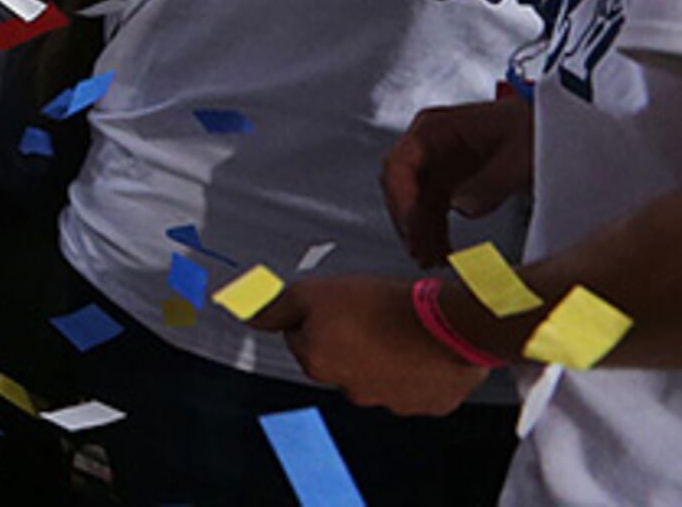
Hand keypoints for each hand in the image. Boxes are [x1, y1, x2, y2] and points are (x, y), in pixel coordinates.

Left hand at [259, 277, 487, 417]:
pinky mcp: (427, 404)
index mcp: (318, 362)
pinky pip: (415, 385)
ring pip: (377, 375)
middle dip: (349, 339)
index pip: (302, 338)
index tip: (340, 306)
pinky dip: (417, 369)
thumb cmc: (386, 305)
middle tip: (372, 315)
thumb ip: (276, 306)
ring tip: (401, 328)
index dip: (318, 316)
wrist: (451, 324)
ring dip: (383, 355)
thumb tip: (244, 313)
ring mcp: (391, 401)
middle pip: (338, 359)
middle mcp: (350, 390)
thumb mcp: (317, 291)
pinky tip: (423, 347)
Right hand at [382, 97, 536, 265]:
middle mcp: (429, 144)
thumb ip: (490, 183)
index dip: (402, 197)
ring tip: (432, 260)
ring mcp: (437, 164)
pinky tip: (441, 251)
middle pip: (401, 186)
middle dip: (409, 221)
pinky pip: (431, 209)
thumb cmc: (537, 130)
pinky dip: (433, 231)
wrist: (556, 129)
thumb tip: (463, 209)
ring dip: (419, 232)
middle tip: (421, 252)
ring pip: (414, 202)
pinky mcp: (450, 181)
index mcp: (437, 127)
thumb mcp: (520, 157)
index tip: (412, 226)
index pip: (401, 163)